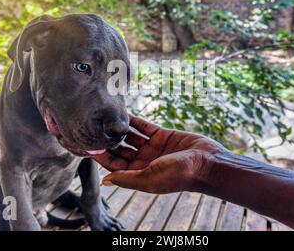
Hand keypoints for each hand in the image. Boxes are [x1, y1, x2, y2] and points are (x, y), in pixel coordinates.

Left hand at [93, 115, 224, 193]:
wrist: (206, 163)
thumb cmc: (179, 175)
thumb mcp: (149, 179)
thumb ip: (127, 178)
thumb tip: (105, 180)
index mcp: (139, 175)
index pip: (114, 165)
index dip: (101, 156)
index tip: (87, 145)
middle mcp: (144, 162)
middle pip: (120, 151)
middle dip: (107, 141)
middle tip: (92, 128)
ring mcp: (153, 148)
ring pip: (131, 137)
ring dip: (119, 129)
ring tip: (105, 118)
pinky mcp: (162, 136)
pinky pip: (145, 127)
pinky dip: (134, 121)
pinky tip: (123, 113)